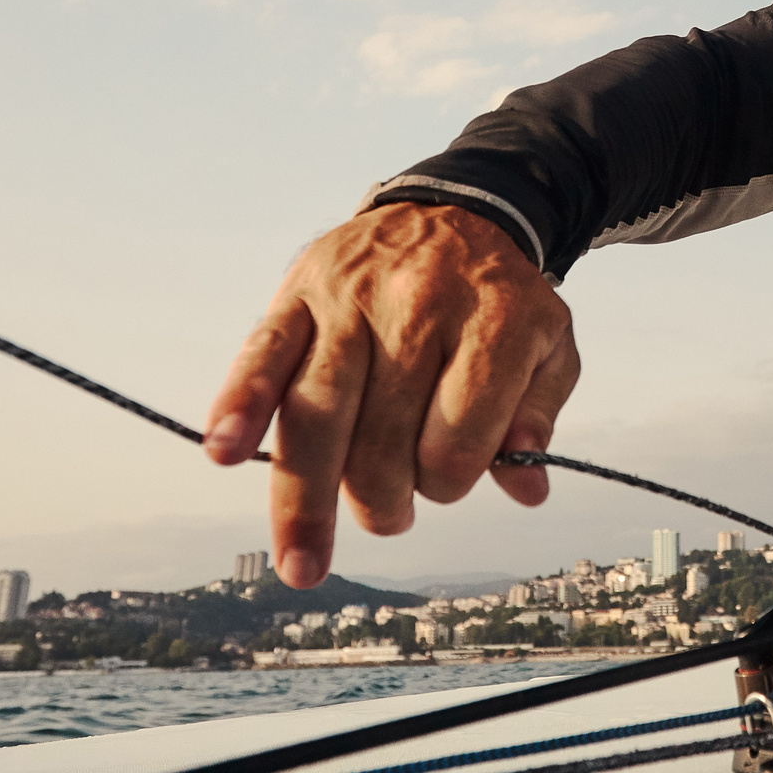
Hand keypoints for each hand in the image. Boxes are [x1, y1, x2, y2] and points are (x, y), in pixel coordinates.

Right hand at [204, 202, 578, 587]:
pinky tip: (224, 452)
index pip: (457, 439)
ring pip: (318, 412)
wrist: (457, 210)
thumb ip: (538, 415)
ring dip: (306, 499)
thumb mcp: (549, 348)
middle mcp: (419, 306)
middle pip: (382, 438)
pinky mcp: (300, 291)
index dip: (450, 482)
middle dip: (383, 501)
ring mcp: (352, 298)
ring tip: (303, 562)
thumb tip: (528, 487)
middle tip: (389, 516)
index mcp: (493, 321)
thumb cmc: (501, 301)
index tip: (447, 481)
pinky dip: (240, 404)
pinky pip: (264, 352)